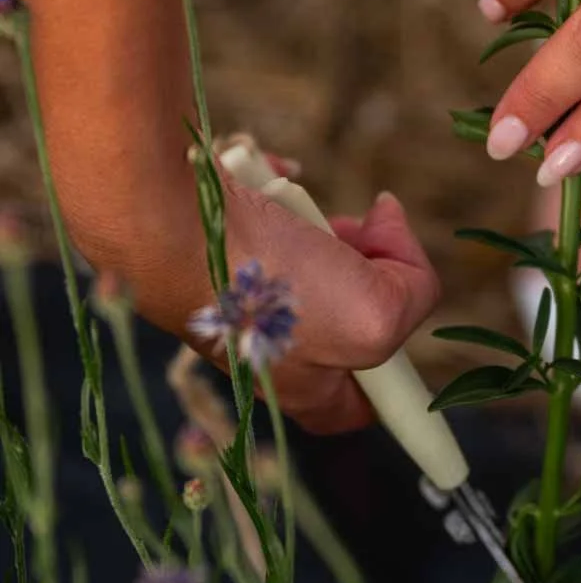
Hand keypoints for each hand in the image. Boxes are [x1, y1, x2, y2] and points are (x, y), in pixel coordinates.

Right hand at [64, 166, 439, 435]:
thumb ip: (411, 297)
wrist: (167, 223)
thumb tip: (391, 236)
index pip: (362, 403)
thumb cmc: (265, 285)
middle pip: (347, 313)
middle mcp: (270, 350)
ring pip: (312, 257)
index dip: (395, 366)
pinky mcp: (220, 248)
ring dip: (321, 224)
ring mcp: (242, 298)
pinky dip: (282, 192)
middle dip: (365, 268)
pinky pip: (273, 213)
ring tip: (306, 215)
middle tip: (355, 243)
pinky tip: (278, 180)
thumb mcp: (372, 315)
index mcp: (302, 387)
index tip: (402, 316)